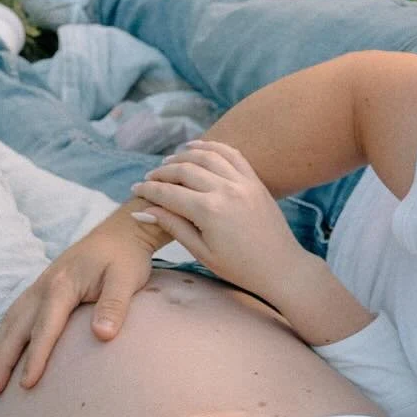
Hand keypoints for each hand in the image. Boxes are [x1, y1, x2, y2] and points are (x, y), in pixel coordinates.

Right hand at [0, 207, 160, 392]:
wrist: (121, 231)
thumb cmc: (126, 257)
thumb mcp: (127, 280)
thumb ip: (115, 306)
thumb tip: (103, 336)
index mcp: (62, 286)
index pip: (45, 328)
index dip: (35, 358)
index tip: (27, 384)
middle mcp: (43, 286)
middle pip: (17, 328)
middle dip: (3, 360)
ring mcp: (39, 285)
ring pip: (10, 321)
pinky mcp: (42, 287)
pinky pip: (15, 313)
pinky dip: (3, 333)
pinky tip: (0, 348)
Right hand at [128, 141, 302, 305]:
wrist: (281, 268)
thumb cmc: (240, 268)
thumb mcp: (201, 252)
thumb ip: (173, 226)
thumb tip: (143, 211)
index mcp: (209, 211)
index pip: (169, 193)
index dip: (148, 191)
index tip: (135, 190)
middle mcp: (226, 190)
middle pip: (184, 170)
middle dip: (162, 172)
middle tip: (149, 179)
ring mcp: (243, 183)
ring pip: (207, 156)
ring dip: (184, 155)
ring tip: (169, 162)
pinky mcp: (255, 182)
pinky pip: (232, 155)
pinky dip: (212, 148)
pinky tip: (197, 149)